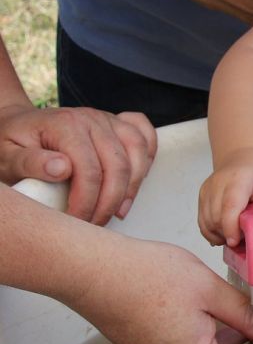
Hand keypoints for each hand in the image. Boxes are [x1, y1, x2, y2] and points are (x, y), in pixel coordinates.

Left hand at [0, 103, 156, 224]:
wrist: (16, 126)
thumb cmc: (11, 144)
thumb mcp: (8, 156)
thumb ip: (30, 162)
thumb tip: (62, 168)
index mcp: (66, 125)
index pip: (89, 170)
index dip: (87, 202)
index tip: (76, 222)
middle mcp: (91, 118)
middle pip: (118, 165)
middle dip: (110, 202)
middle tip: (95, 225)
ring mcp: (107, 119)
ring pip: (137, 152)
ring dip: (132, 186)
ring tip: (117, 211)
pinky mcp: (117, 124)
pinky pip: (145, 135)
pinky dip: (148, 157)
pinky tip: (136, 180)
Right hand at [198, 147, 252, 246]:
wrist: (243, 157)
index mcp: (239, 179)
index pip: (230, 206)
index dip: (230, 227)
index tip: (235, 242)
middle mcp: (219, 183)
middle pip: (216, 217)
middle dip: (227, 234)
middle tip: (243, 238)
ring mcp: (207, 189)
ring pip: (206, 222)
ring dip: (219, 235)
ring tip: (235, 234)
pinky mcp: (202, 196)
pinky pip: (202, 221)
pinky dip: (211, 232)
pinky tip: (223, 233)